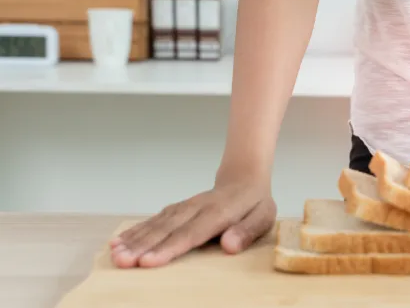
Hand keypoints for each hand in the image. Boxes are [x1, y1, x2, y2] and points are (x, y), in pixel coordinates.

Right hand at [110, 167, 276, 267]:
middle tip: (122, 262)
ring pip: (156, 224)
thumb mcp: (263, 217)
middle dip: (142, 247)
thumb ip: (246, 231)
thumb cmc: (254, 204)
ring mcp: (184, 208)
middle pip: (167, 229)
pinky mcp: (176, 209)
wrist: (244, 178)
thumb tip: (229, 246)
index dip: (169, 248)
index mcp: (218, 213)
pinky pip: (153, 220)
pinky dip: (135, 231)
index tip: (148, 262)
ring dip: (134, 240)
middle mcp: (196, 209)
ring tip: (115, 254)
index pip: (190, 234)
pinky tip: (118, 241)